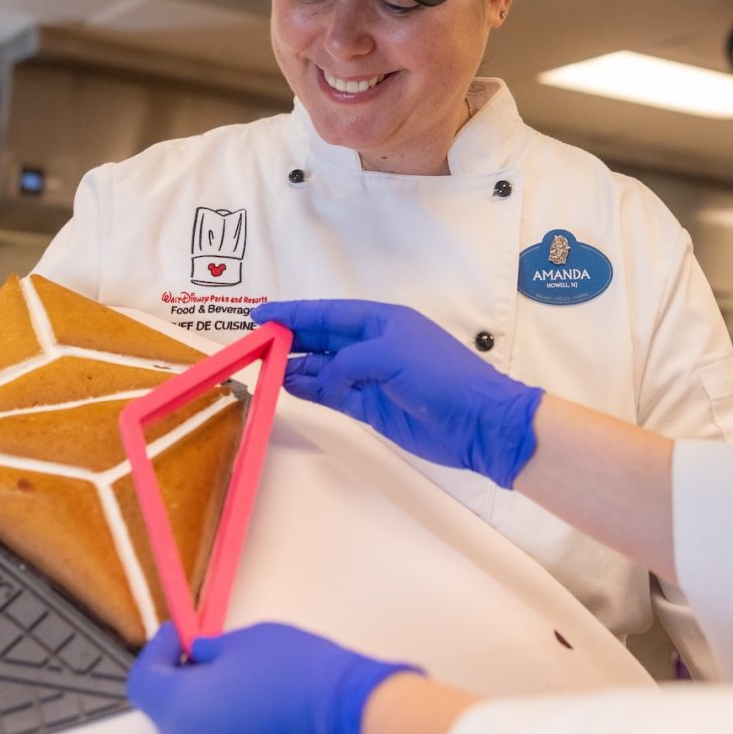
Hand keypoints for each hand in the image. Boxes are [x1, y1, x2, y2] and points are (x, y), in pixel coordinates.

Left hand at [126, 622, 419, 733]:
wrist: (344, 715)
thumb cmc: (296, 675)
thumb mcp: (244, 641)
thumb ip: (211, 650)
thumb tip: (202, 656)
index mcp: (178, 709)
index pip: (143, 681)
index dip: (157, 652)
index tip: (177, 632)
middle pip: (167, 710)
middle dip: (182, 677)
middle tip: (207, 650)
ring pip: (195, 730)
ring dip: (206, 703)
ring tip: (240, 676)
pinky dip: (229, 725)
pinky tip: (257, 704)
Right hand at [252, 299, 543, 487]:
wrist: (477, 421)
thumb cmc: (442, 376)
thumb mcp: (391, 356)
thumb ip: (347, 363)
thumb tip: (320, 377)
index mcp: (382, 321)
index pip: (328, 312)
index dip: (294, 312)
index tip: (261, 314)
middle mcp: (373, 346)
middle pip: (322, 338)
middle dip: (289, 338)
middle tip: (255, 342)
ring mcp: (371, 378)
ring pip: (323, 368)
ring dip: (295, 367)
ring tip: (264, 366)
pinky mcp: (371, 407)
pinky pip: (332, 395)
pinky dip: (311, 391)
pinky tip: (288, 386)